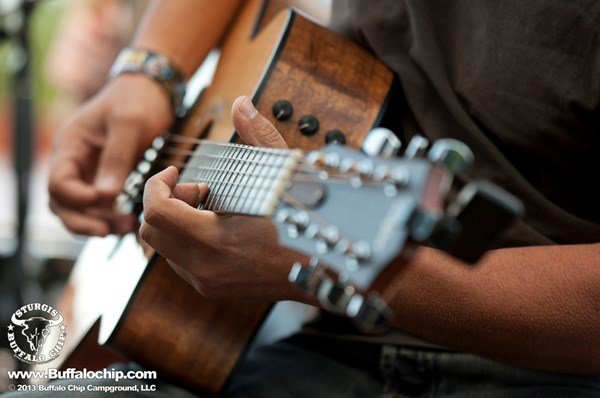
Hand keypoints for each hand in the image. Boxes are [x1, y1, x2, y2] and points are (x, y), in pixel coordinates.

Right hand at [49, 74, 172, 235]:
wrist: (151, 91)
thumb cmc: (137, 100)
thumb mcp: (129, 125)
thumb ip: (117, 158)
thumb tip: (106, 195)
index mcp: (70, 144)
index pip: (58, 182)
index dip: (77, 198)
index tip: (104, 200)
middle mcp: (73, 161)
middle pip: (62, 202)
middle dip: (82, 220)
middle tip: (108, 231)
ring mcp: (87, 170)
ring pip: (79, 208)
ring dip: (97, 222)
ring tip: (125, 228)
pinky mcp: (103, 178)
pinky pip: (98, 205)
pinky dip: (109, 216)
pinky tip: (128, 222)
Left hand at [140, 96, 306, 299]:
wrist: (328, 271)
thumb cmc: (308, 224)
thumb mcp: (284, 175)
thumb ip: (258, 137)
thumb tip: (242, 104)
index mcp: (216, 241)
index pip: (156, 213)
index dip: (156, 185)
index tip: (175, 171)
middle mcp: (205, 269)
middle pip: (150, 232)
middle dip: (165, 201)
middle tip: (198, 188)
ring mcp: (208, 283)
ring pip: (163, 248)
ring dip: (176, 220)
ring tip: (212, 206)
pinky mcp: (213, 290)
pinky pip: (180, 262)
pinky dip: (187, 238)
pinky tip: (218, 225)